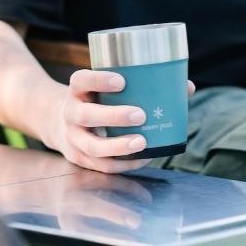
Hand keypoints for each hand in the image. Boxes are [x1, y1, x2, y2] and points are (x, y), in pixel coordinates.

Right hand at [42, 70, 194, 173]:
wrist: (58, 124)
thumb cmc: (95, 102)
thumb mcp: (103, 90)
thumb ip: (139, 86)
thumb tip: (186, 87)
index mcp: (76, 91)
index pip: (81, 80)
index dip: (99, 80)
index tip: (122, 81)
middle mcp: (71, 113)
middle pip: (85, 115)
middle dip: (113, 116)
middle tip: (140, 114)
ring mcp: (73, 138)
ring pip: (92, 146)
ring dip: (118, 146)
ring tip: (142, 142)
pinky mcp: (79, 158)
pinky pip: (102, 165)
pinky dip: (124, 164)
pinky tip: (143, 158)